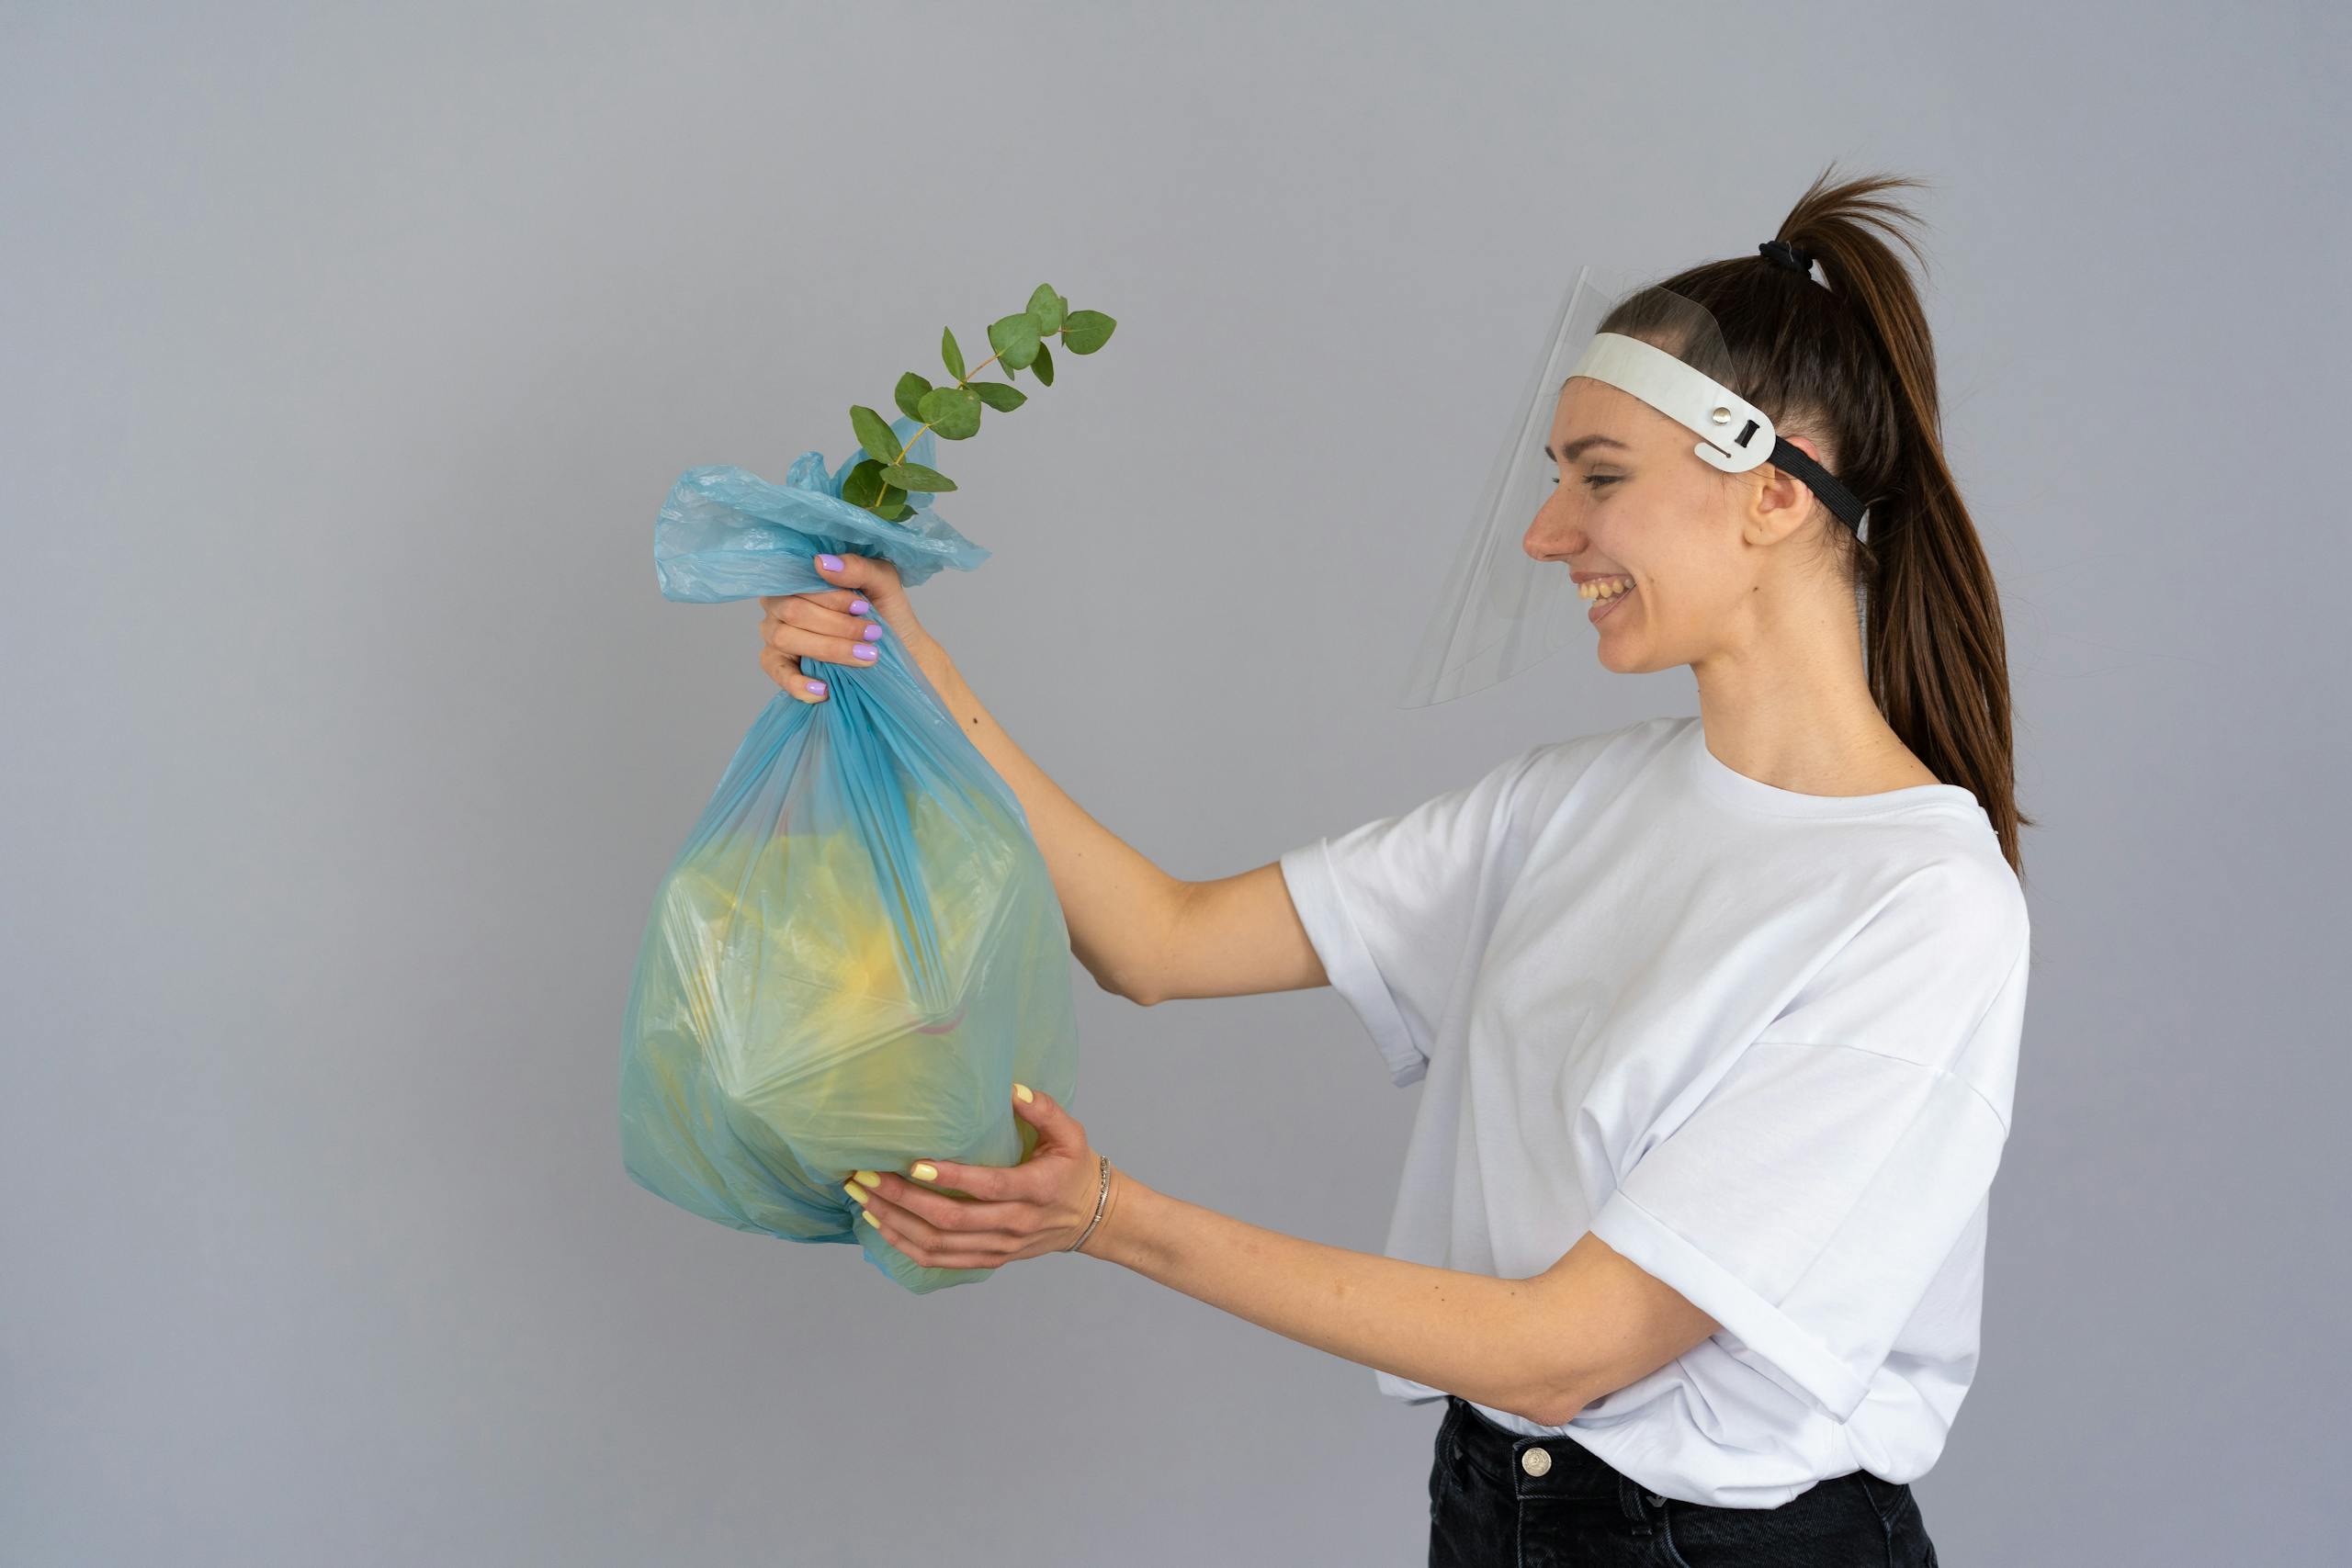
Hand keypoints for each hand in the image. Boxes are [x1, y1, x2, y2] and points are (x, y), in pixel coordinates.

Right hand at [757, 552, 952, 703]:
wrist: (899, 650)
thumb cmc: (886, 612)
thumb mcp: (883, 583)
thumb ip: (858, 568)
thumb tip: (822, 563)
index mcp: (801, 577)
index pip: (799, 581)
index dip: (830, 597)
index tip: (863, 608)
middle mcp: (780, 602)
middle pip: (792, 611)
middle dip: (837, 625)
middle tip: (872, 634)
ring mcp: (775, 633)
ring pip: (785, 638)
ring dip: (829, 649)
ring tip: (865, 657)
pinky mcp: (779, 664)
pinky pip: (777, 672)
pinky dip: (798, 683)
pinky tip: (823, 690)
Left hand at [842, 1084, 1123, 1267]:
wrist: (1092, 1217)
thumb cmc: (1074, 1169)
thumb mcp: (1072, 1133)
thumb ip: (1044, 1109)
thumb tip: (1011, 1088)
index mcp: (1035, 1190)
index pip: (987, 1187)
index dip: (950, 1178)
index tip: (913, 1163)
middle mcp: (1015, 1223)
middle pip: (952, 1220)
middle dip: (904, 1199)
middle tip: (867, 1177)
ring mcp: (999, 1246)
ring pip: (939, 1244)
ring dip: (897, 1224)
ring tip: (863, 1199)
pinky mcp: (989, 1258)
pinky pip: (940, 1260)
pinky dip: (906, 1246)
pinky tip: (881, 1226)